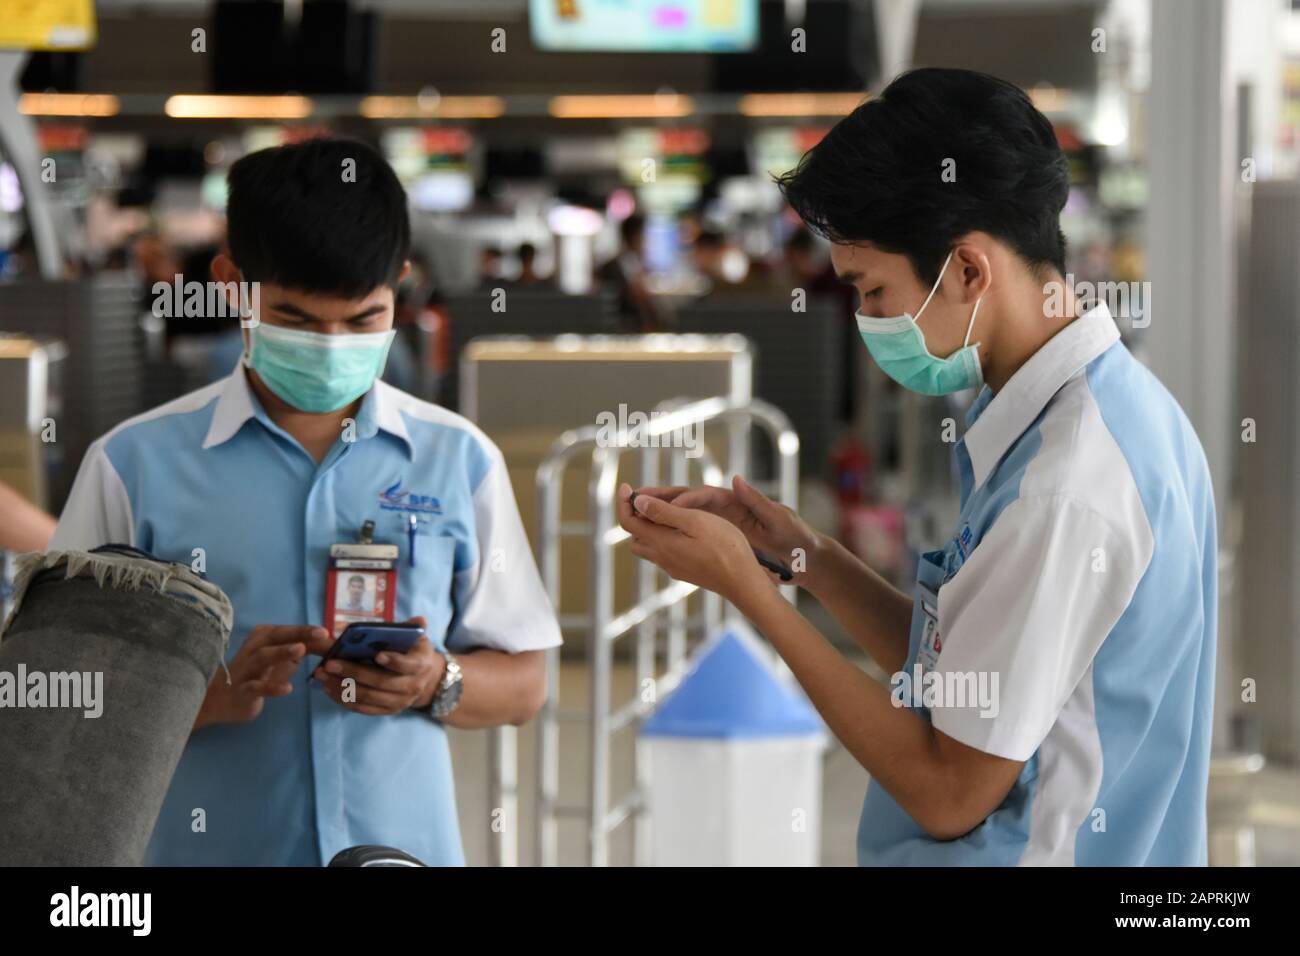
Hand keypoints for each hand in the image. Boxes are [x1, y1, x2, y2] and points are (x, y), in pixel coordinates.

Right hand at [194, 624, 332, 729]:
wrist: (221, 699)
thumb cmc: (256, 675)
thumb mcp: (281, 660)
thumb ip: (300, 650)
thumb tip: (327, 642)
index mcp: (264, 638)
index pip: (289, 632)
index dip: (310, 631)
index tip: (331, 632)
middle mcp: (254, 648)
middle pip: (277, 637)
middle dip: (299, 634)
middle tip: (322, 634)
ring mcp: (246, 669)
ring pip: (263, 657)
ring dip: (282, 652)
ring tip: (300, 650)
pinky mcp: (242, 689)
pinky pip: (256, 687)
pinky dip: (271, 687)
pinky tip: (287, 688)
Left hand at [311, 616, 445, 715]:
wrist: (426, 679)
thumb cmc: (415, 652)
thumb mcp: (418, 638)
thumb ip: (414, 628)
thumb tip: (419, 620)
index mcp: (420, 666)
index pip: (407, 665)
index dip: (394, 661)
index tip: (377, 655)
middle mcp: (412, 687)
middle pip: (381, 682)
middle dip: (353, 673)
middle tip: (330, 664)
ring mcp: (399, 702)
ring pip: (368, 698)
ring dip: (343, 688)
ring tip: (322, 676)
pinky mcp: (387, 711)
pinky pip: (363, 708)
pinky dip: (344, 700)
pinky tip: (328, 689)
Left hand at [617, 482, 772, 605]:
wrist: (742, 581)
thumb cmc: (724, 547)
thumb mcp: (694, 521)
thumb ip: (664, 512)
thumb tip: (637, 502)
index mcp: (661, 542)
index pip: (628, 522)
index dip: (623, 502)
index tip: (626, 486)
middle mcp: (662, 557)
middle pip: (634, 537)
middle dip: (634, 517)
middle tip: (647, 500)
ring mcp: (673, 567)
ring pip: (648, 547)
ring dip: (649, 529)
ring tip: (666, 512)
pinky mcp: (684, 572)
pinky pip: (664, 554)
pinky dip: (663, 539)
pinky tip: (683, 531)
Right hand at [631, 475, 825, 589]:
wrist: (806, 558)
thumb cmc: (796, 536)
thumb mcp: (780, 519)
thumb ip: (758, 501)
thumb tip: (736, 479)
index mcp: (738, 500)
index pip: (706, 495)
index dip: (687, 498)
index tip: (670, 505)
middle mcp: (726, 509)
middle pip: (688, 500)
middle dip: (663, 499)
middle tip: (637, 497)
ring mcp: (721, 524)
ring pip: (684, 517)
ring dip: (661, 515)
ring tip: (636, 516)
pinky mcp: (720, 539)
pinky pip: (690, 534)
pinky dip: (671, 533)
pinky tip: (654, 539)